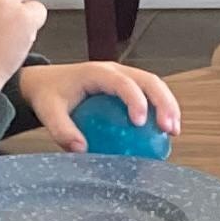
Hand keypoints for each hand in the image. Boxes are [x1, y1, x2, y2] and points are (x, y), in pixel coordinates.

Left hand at [18, 61, 183, 150]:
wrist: (46, 82)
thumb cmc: (49, 95)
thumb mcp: (49, 112)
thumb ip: (62, 130)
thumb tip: (81, 150)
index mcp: (97, 72)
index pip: (123, 82)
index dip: (136, 100)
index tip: (140, 123)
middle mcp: (115, 70)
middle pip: (148, 80)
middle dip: (164, 103)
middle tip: (169, 129)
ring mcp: (124, 76)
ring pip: (154, 85)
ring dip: (168, 106)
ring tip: (173, 131)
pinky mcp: (127, 85)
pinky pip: (148, 95)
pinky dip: (159, 110)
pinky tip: (163, 133)